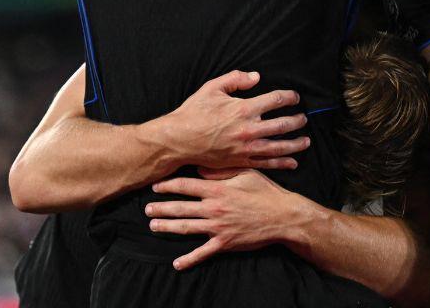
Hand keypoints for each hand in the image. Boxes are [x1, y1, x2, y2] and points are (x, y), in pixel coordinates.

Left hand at [146, 169, 299, 268]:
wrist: (283, 216)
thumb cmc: (265, 192)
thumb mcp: (245, 173)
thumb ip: (221, 170)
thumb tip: (199, 167)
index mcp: (218, 189)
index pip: (186, 185)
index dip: (168, 185)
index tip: (155, 186)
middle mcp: (214, 208)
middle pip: (181, 207)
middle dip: (161, 207)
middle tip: (146, 208)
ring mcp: (218, 227)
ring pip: (186, 227)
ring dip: (167, 226)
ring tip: (153, 225)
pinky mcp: (224, 243)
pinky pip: (203, 252)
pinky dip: (189, 259)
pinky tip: (176, 263)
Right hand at [152, 71, 309, 170]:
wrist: (179, 140)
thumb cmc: (194, 112)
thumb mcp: (212, 88)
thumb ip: (236, 79)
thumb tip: (256, 77)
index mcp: (243, 109)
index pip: (275, 100)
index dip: (289, 97)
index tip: (294, 97)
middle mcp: (249, 129)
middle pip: (283, 124)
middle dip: (296, 120)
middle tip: (303, 118)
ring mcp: (246, 148)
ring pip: (279, 146)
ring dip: (295, 144)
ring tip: (306, 140)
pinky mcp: (241, 161)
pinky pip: (266, 163)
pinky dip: (282, 162)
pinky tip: (292, 162)